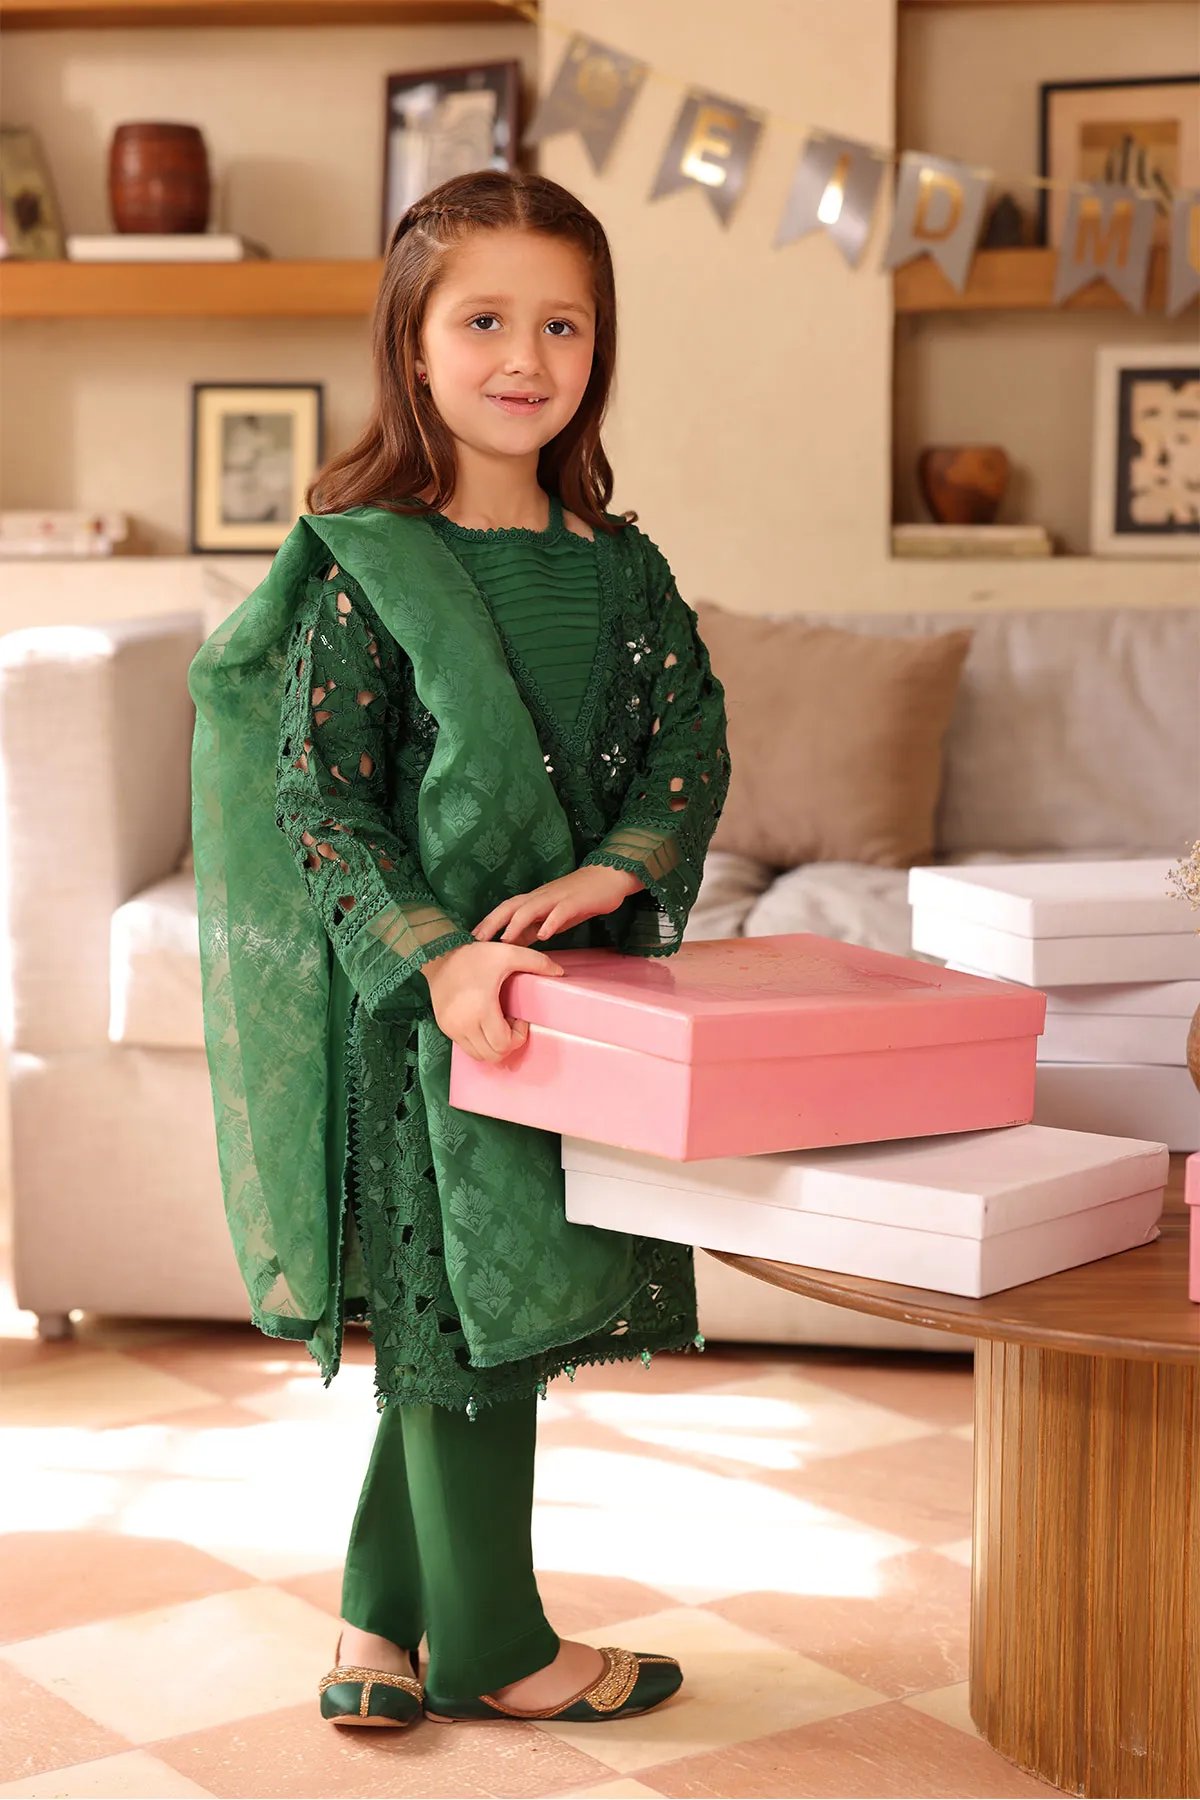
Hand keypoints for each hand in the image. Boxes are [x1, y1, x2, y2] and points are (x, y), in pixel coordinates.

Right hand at [420, 939, 564, 1064]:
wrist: (439, 955)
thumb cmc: (475, 956)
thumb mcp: (508, 953)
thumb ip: (536, 961)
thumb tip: (560, 972)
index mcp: (481, 1010)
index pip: (504, 1045)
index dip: (518, 1036)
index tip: (519, 1018)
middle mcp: (464, 1025)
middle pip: (493, 1056)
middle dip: (508, 1044)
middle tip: (510, 1023)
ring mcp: (452, 1029)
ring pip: (479, 1056)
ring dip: (493, 1046)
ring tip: (497, 1024)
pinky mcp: (445, 1028)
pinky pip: (467, 1048)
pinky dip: (479, 1042)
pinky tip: (484, 1022)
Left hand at [471, 865, 642, 947]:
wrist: (608, 878)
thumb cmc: (578, 898)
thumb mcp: (551, 915)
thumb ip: (533, 928)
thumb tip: (512, 944)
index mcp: (534, 900)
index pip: (505, 910)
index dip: (487, 923)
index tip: (470, 939)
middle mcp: (541, 896)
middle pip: (511, 907)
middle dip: (492, 923)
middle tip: (477, 941)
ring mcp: (557, 897)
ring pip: (532, 908)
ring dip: (516, 924)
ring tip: (505, 940)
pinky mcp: (576, 901)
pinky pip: (561, 911)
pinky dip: (551, 922)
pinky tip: (545, 936)